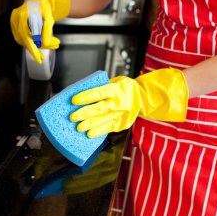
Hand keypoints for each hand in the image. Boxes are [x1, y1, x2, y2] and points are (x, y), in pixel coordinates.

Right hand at [10, 0, 69, 63]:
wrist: (38, 0)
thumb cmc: (44, 6)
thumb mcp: (48, 17)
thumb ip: (47, 30)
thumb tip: (46, 44)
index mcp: (23, 14)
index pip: (26, 36)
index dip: (32, 49)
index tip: (38, 59)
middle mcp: (15, 19)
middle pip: (23, 39)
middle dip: (34, 50)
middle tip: (42, 58)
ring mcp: (13, 22)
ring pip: (22, 40)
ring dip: (32, 47)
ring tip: (41, 53)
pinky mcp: (14, 25)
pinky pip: (20, 37)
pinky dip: (28, 42)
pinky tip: (36, 46)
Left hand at [70, 68, 188, 137]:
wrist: (144, 98)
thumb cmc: (125, 88)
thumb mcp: (115, 82)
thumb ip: (102, 87)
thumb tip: (82, 93)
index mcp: (116, 90)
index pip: (98, 93)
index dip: (85, 97)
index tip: (74, 100)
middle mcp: (119, 103)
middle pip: (99, 109)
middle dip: (84, 113)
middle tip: (72, 117)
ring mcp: (121, 114)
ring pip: (102, 121)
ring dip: (89, 125)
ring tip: (78, 128)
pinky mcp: (122, 124)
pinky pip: (108, 129)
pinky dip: (98, 132)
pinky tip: (89, 134)